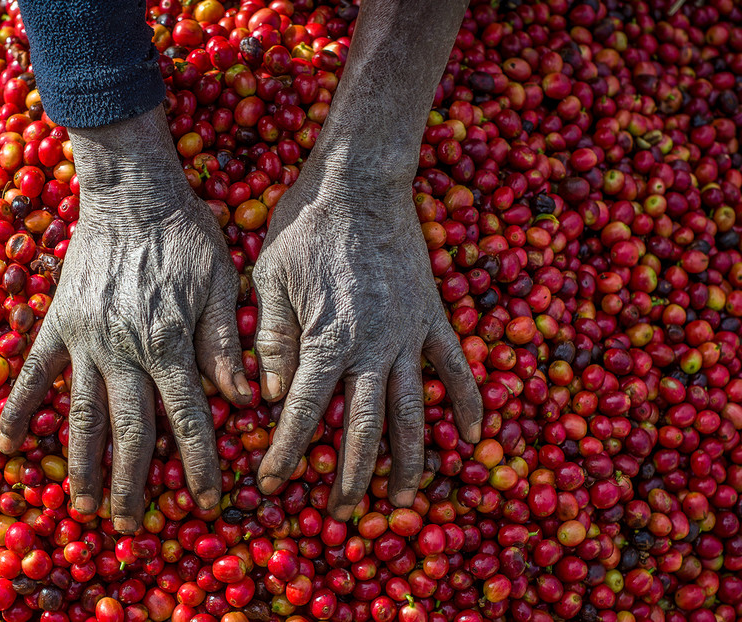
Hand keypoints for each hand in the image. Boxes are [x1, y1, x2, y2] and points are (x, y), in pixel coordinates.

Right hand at [0, 107, 250, 533]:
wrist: (132, 192)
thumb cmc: (187, 235)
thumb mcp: (223, 283)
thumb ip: (227, 345)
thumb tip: (244, 399)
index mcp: (171, 344)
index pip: (190, 420)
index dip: (201, 466)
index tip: (208, 503)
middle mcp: (125, 351)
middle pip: (130, 432)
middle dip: (135, 484)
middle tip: (134, 527)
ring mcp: (85, 340)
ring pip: (81, 415)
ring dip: (83, 465)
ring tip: (82, 506)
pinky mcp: (58, 325)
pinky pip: (32, 373)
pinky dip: (18, 409)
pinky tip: (6, 446)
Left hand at [253, 180, 481, 520]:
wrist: (360, 180)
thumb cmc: (305, 227)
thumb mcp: (270, 280)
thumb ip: (272, 341)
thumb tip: (267, 396)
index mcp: (327, 340)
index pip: (302, 413)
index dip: (286, 453)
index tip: (272, 485)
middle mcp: (374, 347)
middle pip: (363, 429)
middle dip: (350, 476)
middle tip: (342, 515)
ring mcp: (410, 334)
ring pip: (415, 411)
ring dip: (412, 460)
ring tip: (407, 500)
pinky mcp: (433, 316)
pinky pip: (457, 368)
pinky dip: (469, 403)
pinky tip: (474, 437)